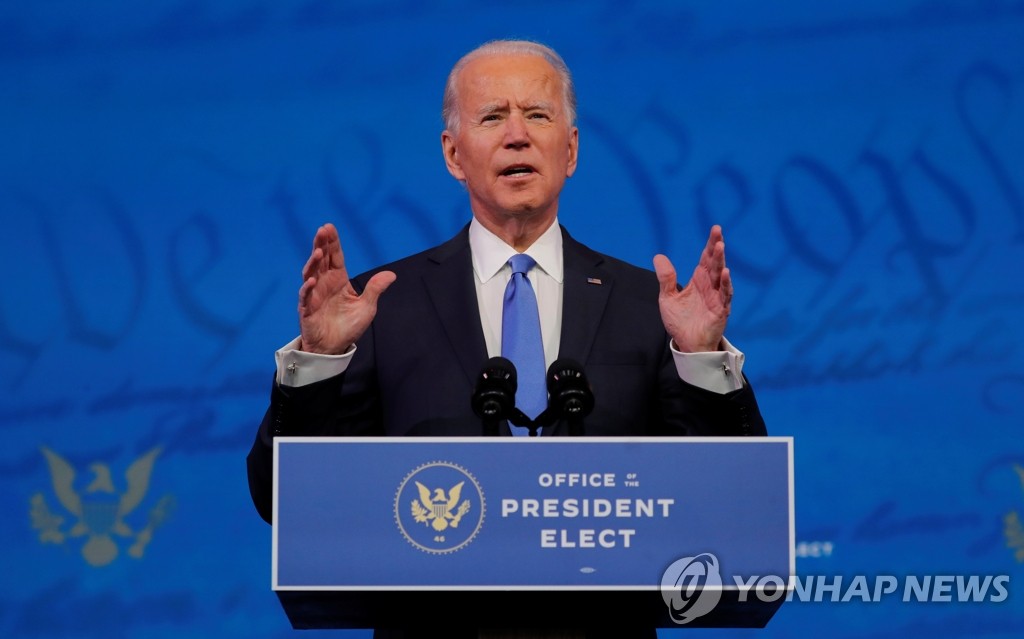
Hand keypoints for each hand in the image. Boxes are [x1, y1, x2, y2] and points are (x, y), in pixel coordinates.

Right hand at [298, 223, 395, 353]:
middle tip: (322, 230)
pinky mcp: (307, 309)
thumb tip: (391, 274)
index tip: (329, 226)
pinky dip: (307, 288)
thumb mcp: (367, 307)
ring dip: (313, 262)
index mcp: (339, 280)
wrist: (334, 347)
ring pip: (311, 273)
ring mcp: (314, 295)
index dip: (333, 242)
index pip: (336, 257)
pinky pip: (305, 296)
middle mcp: (325, 283)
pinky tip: (312, 280)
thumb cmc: (349, 326)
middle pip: (322, 260)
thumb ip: (375, 289)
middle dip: (321, 244)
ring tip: (319, 252)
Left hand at [653, 225, 732, 352]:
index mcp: (699, 280)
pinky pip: (724, 295)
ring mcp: (717, 297)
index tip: (715, 228)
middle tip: (718, 232)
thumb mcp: (668, 298)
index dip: (710, 244)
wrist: (687, 344)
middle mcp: (710, 286)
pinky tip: (725, 273)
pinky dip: (725, 284)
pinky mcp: (720, 310)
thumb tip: (658, 256)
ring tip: (720, 247)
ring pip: (721, 276)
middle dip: (716, 247)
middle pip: (714, 263)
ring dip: (721, 261)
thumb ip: (666, 278)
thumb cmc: (681, 321)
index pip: (705, 258)